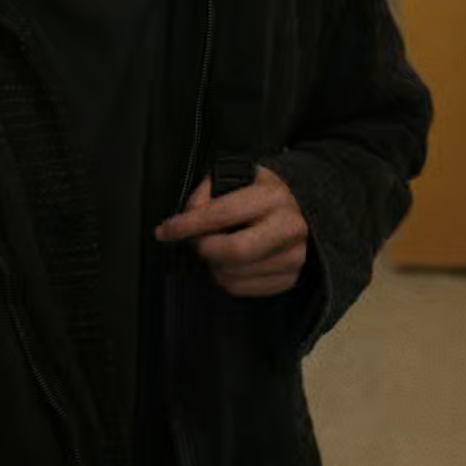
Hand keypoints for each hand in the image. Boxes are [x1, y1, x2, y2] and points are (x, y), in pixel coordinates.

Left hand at [155, 166, 309, 297]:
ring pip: (235, 274)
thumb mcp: (235, 176)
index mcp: (273, 196)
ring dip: (214, 265)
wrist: (301, 207)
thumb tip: (189, 217)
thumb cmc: (259, 192)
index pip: (222, 214)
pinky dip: (226, 278)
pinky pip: (243, 289)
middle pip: (234, 251)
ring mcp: (293, 256)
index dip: (187, 225)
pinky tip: (230, 263)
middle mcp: (289, 227)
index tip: (165, 230)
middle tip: (197, 242)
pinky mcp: (290, 278)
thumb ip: (207, 193)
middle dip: (205, 249)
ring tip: (217, 249)